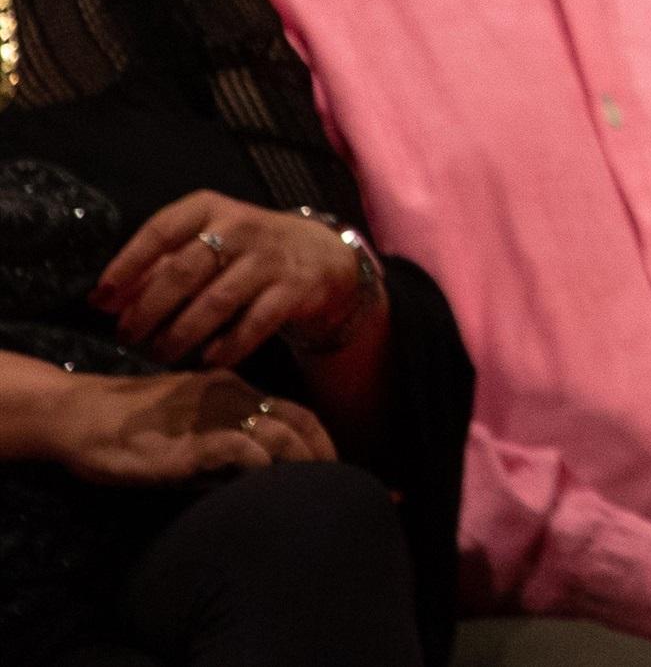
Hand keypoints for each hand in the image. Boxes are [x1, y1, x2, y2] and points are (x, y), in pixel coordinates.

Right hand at [47, 368, 335, 484]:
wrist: (78, 415)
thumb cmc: (130, 429)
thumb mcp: (187, 430)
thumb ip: (222, 445)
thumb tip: (258, 475)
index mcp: (234, 390)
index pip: (295, 412)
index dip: (323, 439)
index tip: (340, 468)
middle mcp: (231, 395)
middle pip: (298, 421)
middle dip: (324, 454)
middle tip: (341, 486)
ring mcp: (211, 414)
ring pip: (278, 433)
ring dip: (302, 463)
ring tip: (316, 491)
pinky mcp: (188, 440)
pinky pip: (240, 449)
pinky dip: (262, 467)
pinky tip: (269, 485)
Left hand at [97, 192, 369, 368]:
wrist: (322, 256)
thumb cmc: (243, 252)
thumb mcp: (202, 245)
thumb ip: (156, 268)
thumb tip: (101, 300)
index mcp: (209, 209)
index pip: (160, 230)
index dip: (127, 265)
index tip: (102, 298)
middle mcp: (240, 227)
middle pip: (184, 270)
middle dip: (149, 309)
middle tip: (128, 337)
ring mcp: (270, 258)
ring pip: (217, 300)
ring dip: (181, 333)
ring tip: (160, 354)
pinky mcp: (296, 288)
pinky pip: (255, 323)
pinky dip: (228, 345)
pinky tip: (207, 360)